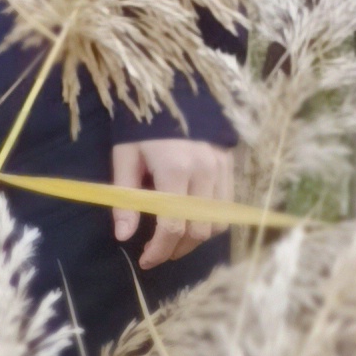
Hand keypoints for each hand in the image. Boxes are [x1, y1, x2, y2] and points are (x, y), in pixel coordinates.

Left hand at [109, 137, 231, 270]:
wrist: (173, 95)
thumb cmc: (142, 128)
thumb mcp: (124, 158)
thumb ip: (125, 198)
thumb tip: (123, 236)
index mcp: (175, 170)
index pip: (173, 225)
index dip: (159, 249)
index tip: (145, 260)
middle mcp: (205, 173)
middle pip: (198, 229)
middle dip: (177, 249)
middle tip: (156, 255)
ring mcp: (222, 171)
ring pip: (217, 223)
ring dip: (195, 240)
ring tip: (172, 243)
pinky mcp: (231, 168)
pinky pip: (227, 208)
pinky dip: (210, 223)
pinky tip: (190, 224)